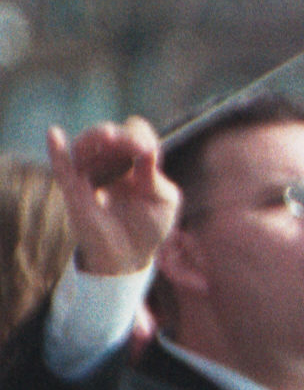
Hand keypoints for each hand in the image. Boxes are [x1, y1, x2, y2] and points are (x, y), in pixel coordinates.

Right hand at [49, 118, 177, 277]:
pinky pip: (63, 169)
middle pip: (107, 134)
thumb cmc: (149, 227)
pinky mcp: (74, 191)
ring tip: (106, 137)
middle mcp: (110, 162)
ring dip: (95, 138)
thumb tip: (148, 150)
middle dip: (119, 135)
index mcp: (135, 160)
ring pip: (85, 146)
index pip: (134, 132)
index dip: (139, 136)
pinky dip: (57, 151)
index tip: (148, 151)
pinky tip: (54, 134)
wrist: (130, 257)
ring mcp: (90, 175)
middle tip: (129, 143)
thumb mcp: (163, 200)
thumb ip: (155, 177)